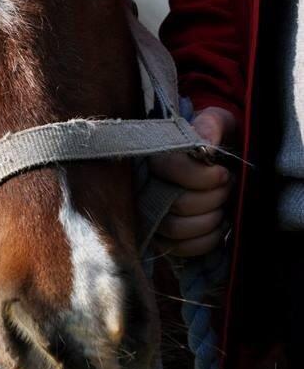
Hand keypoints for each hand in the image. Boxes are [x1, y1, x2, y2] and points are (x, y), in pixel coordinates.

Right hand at [150, 106, 236, 257]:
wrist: (206, 158)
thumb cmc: (208, 137)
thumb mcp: (214, 120)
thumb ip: (211, 125)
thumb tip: (206, 146)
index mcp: (153, 153)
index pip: (169, 168)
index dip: (201, 176)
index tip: (223, 173)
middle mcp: (142, 184)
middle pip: (176, 203)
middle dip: (213, 198)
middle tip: (227, 187)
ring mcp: (146, 212)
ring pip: (175, 228)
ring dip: (210, 221)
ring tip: (223, 207)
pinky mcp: (156, 235)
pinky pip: (178, 249)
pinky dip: (205, 241)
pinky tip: (218, 227)